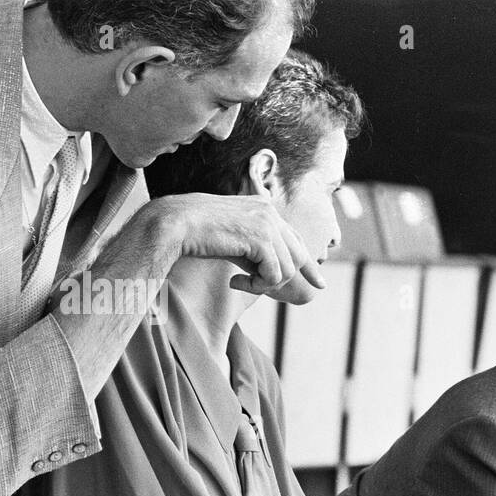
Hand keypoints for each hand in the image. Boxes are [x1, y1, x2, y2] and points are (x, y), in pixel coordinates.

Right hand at [150, 194, 325, 302]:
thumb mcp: (235, 241)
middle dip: (285, 279)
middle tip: (256, 287)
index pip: (295, 239)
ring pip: (288, 269)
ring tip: (240, 282)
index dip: (309, 264)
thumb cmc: (198, 235)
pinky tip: (235, 282)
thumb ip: (257, 252)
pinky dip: (257, 286)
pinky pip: (274, 275)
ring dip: (265, 284)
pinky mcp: (261, 238)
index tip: (320, 283)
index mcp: (264, 208)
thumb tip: (276, 275)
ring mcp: (268, 223)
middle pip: (297, 256)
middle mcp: (270, 212)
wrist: (175, 224)